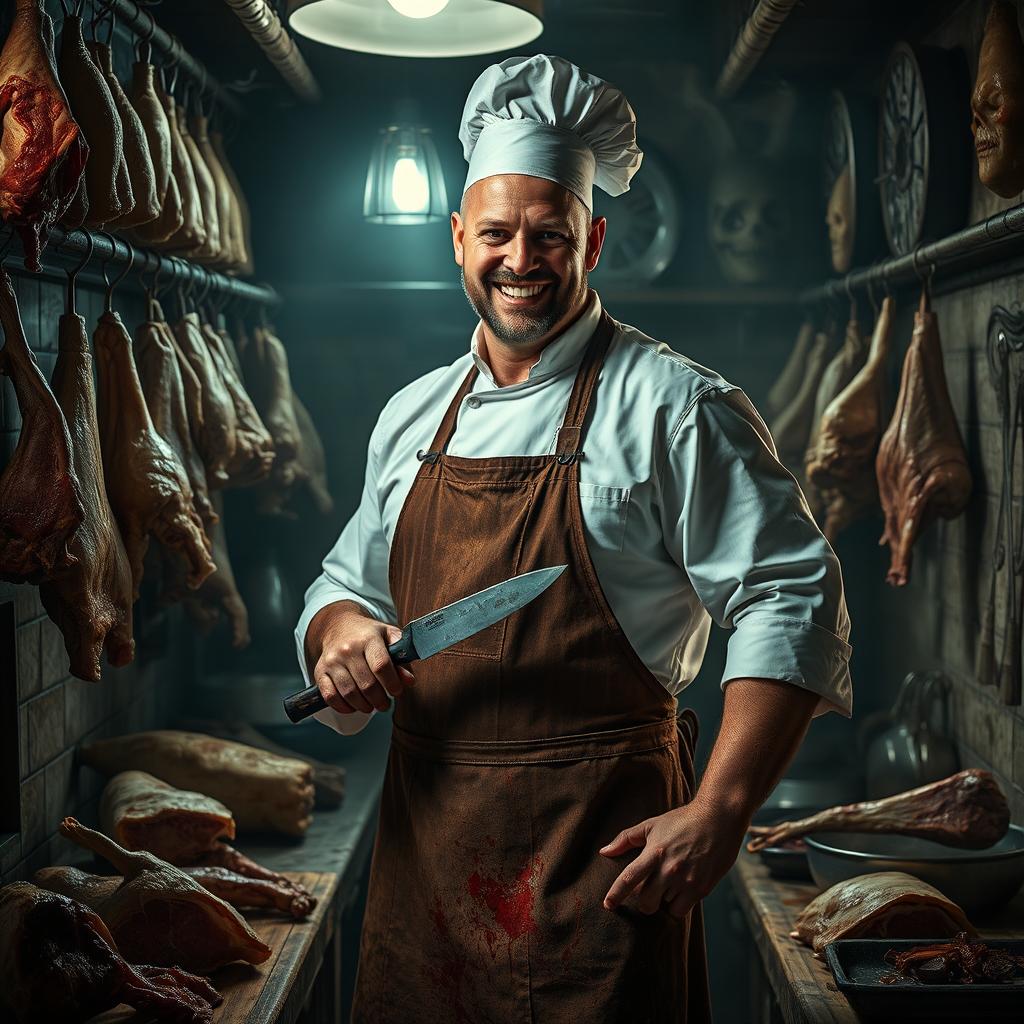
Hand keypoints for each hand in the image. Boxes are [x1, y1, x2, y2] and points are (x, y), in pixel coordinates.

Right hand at [307, 602, 414, 714]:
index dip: (392, 684)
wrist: (340, 625)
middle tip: (385, 704)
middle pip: (367, 684)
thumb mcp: (389, 637)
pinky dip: (343, 707)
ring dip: (364, 706)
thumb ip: (401, 658)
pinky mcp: (320, 671)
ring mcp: (332, 661)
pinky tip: (353, 706)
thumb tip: (409, 681)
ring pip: (349, 693)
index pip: (381, 666)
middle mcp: (348, 649)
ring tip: (371, 706)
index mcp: (368, 638)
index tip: (397, 692)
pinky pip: (330, 696)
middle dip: (380, 700)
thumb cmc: (369, 634)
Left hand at [599, 798, 746, 918]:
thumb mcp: (652, 824)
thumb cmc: (682, 820)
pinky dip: (677, 904)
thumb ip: (626, 839)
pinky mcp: (701, 888)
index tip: (608, 905)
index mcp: (654, 852)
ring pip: (665, 907)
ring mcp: (686, 880)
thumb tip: (604, 852)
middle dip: (643, 900)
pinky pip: (682, 910)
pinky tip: (680, 890)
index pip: (629, 878)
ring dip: (663, 900)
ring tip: (670, 882)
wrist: (718, 819)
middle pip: (646, 902)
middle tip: (649, 890)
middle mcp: (669, 869)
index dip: (616, 894)